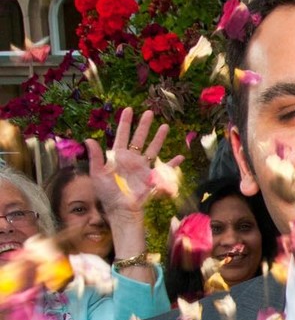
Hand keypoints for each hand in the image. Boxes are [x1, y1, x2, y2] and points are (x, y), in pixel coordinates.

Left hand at [85, 107, 181, 221]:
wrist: (121, 210)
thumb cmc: (107, 194)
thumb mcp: (97, 174)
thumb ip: (95, 157)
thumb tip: (88, 139)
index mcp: (118, 156)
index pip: (122, 135)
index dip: (125, 122)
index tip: (129, 110)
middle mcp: (132, 159)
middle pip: (139, 138)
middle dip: (144, 125)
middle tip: (150, 112)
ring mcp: (143, 168)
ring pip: (153, 149)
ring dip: (159, 138)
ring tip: (165, 126)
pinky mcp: (152, 178)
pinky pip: (165, 169)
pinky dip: (173, 164)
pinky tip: (180, 157)